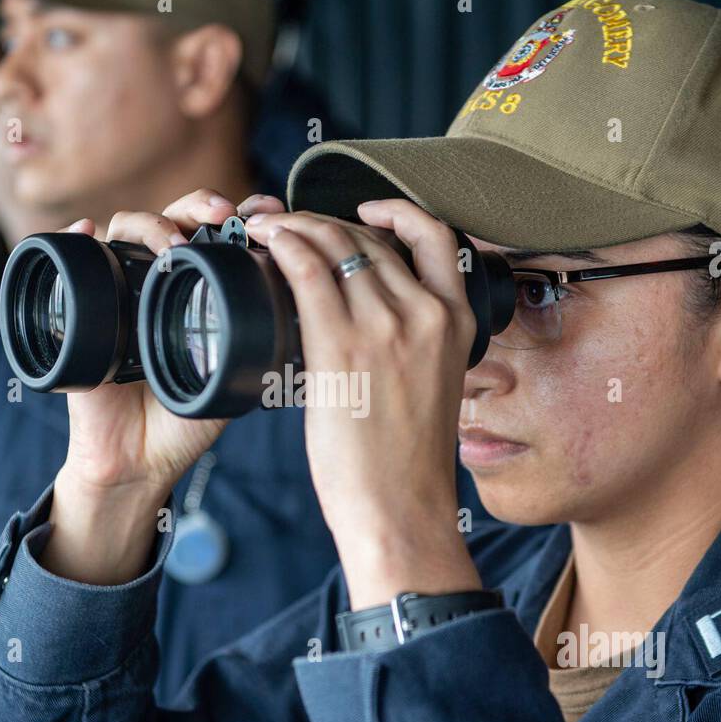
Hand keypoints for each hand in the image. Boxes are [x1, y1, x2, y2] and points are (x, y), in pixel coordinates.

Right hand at [42, 189, 284, 585]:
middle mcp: (156, 280)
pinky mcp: (79, 309)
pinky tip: (85, 230)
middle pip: (174, 217)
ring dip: (150, 223)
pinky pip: (69, 260)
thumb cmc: (186, 419)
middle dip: (200, 205)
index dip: (242, 213)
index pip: (217, 231)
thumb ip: (266, 339)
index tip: (270, 212)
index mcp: (198, 288)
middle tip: (224, 215)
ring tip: (173, 242)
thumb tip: (305, 299)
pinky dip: (73, 237)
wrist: (139, 460)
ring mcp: (118, 289)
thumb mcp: (237, 374)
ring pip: (126, 229)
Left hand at [242, 200, 481, 607]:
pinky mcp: (343, 346)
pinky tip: (263, 241)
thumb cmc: (407, 465)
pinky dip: (283, 245)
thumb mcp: (432, 389)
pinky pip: (308, 270)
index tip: (365, 211)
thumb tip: (367, 324)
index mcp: (457, 323)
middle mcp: (427, 313)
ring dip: (294, 226)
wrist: (402, 510)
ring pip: (338, 243)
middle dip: (326, 221)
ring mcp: (386, 326)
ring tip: (264, 228)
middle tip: (290, 225)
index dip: (395, 212)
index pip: (434, 237)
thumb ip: (413, 347)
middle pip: (373, 237)